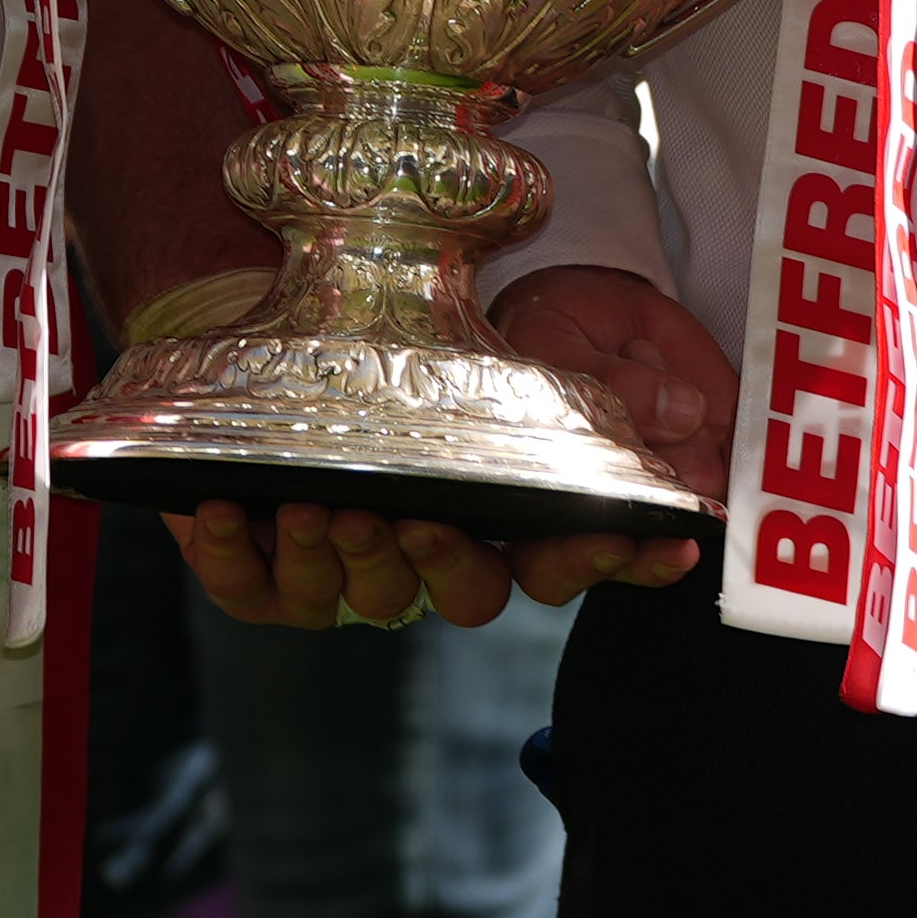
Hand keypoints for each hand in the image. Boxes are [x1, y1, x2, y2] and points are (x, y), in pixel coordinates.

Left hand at [159, 268, 733, 630]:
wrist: (276, 319)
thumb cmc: (405, 341)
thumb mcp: (509, 342)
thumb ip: (590, 378)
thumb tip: (694, 409)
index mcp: (497, 518)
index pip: (570, 558)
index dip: (616, 561)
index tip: (665, 544)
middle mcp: (432, 557)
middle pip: (471, 597)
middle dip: (448, 561)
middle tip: (423, 516)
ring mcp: (348, 576)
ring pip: (362, 598)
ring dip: (346, 559)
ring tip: (322, 507)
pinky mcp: (262, 577)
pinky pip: (251, 591)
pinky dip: (234, 556)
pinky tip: (222, 509)